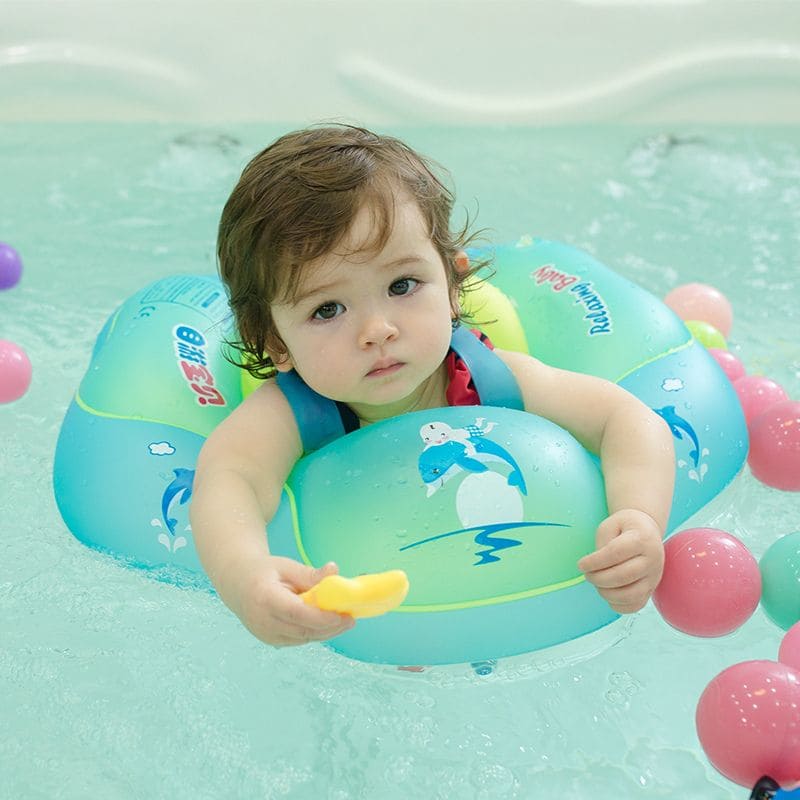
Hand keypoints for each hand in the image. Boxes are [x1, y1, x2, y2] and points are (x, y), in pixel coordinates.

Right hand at [238, 556, 355, 646]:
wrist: (239, 584)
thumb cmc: (265, 572)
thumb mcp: (287, 567)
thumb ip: (311, 574)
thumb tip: (334, 571)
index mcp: (264, 597)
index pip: (296, 613)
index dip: (321, 617)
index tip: (342, 614)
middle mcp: (262, 621)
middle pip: (302, 630)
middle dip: (330, 627)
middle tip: (350, 619)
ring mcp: (264, 634)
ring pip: (303, 638)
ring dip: (326, 632)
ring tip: (344, 621)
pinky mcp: (270, 641)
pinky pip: (298, 640)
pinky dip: (315, 633)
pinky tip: (328, 624)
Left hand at [577, 509, 664, 613]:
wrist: (647, 530)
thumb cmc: (624, 528)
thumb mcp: (610, 526)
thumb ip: (602, 544)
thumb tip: (595, 568)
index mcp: (642, 539)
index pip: (615, 553)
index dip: (594, 562)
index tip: (581, 565)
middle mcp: (653, 559)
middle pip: (623, 576)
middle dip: (598, 578)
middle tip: (587, 575)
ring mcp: (654, 576)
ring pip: (630, 595)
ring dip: (607, 594)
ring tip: (597, 584)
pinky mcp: (652, 589)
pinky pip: (636, 605)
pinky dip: (619, 605)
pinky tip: (608, 594)